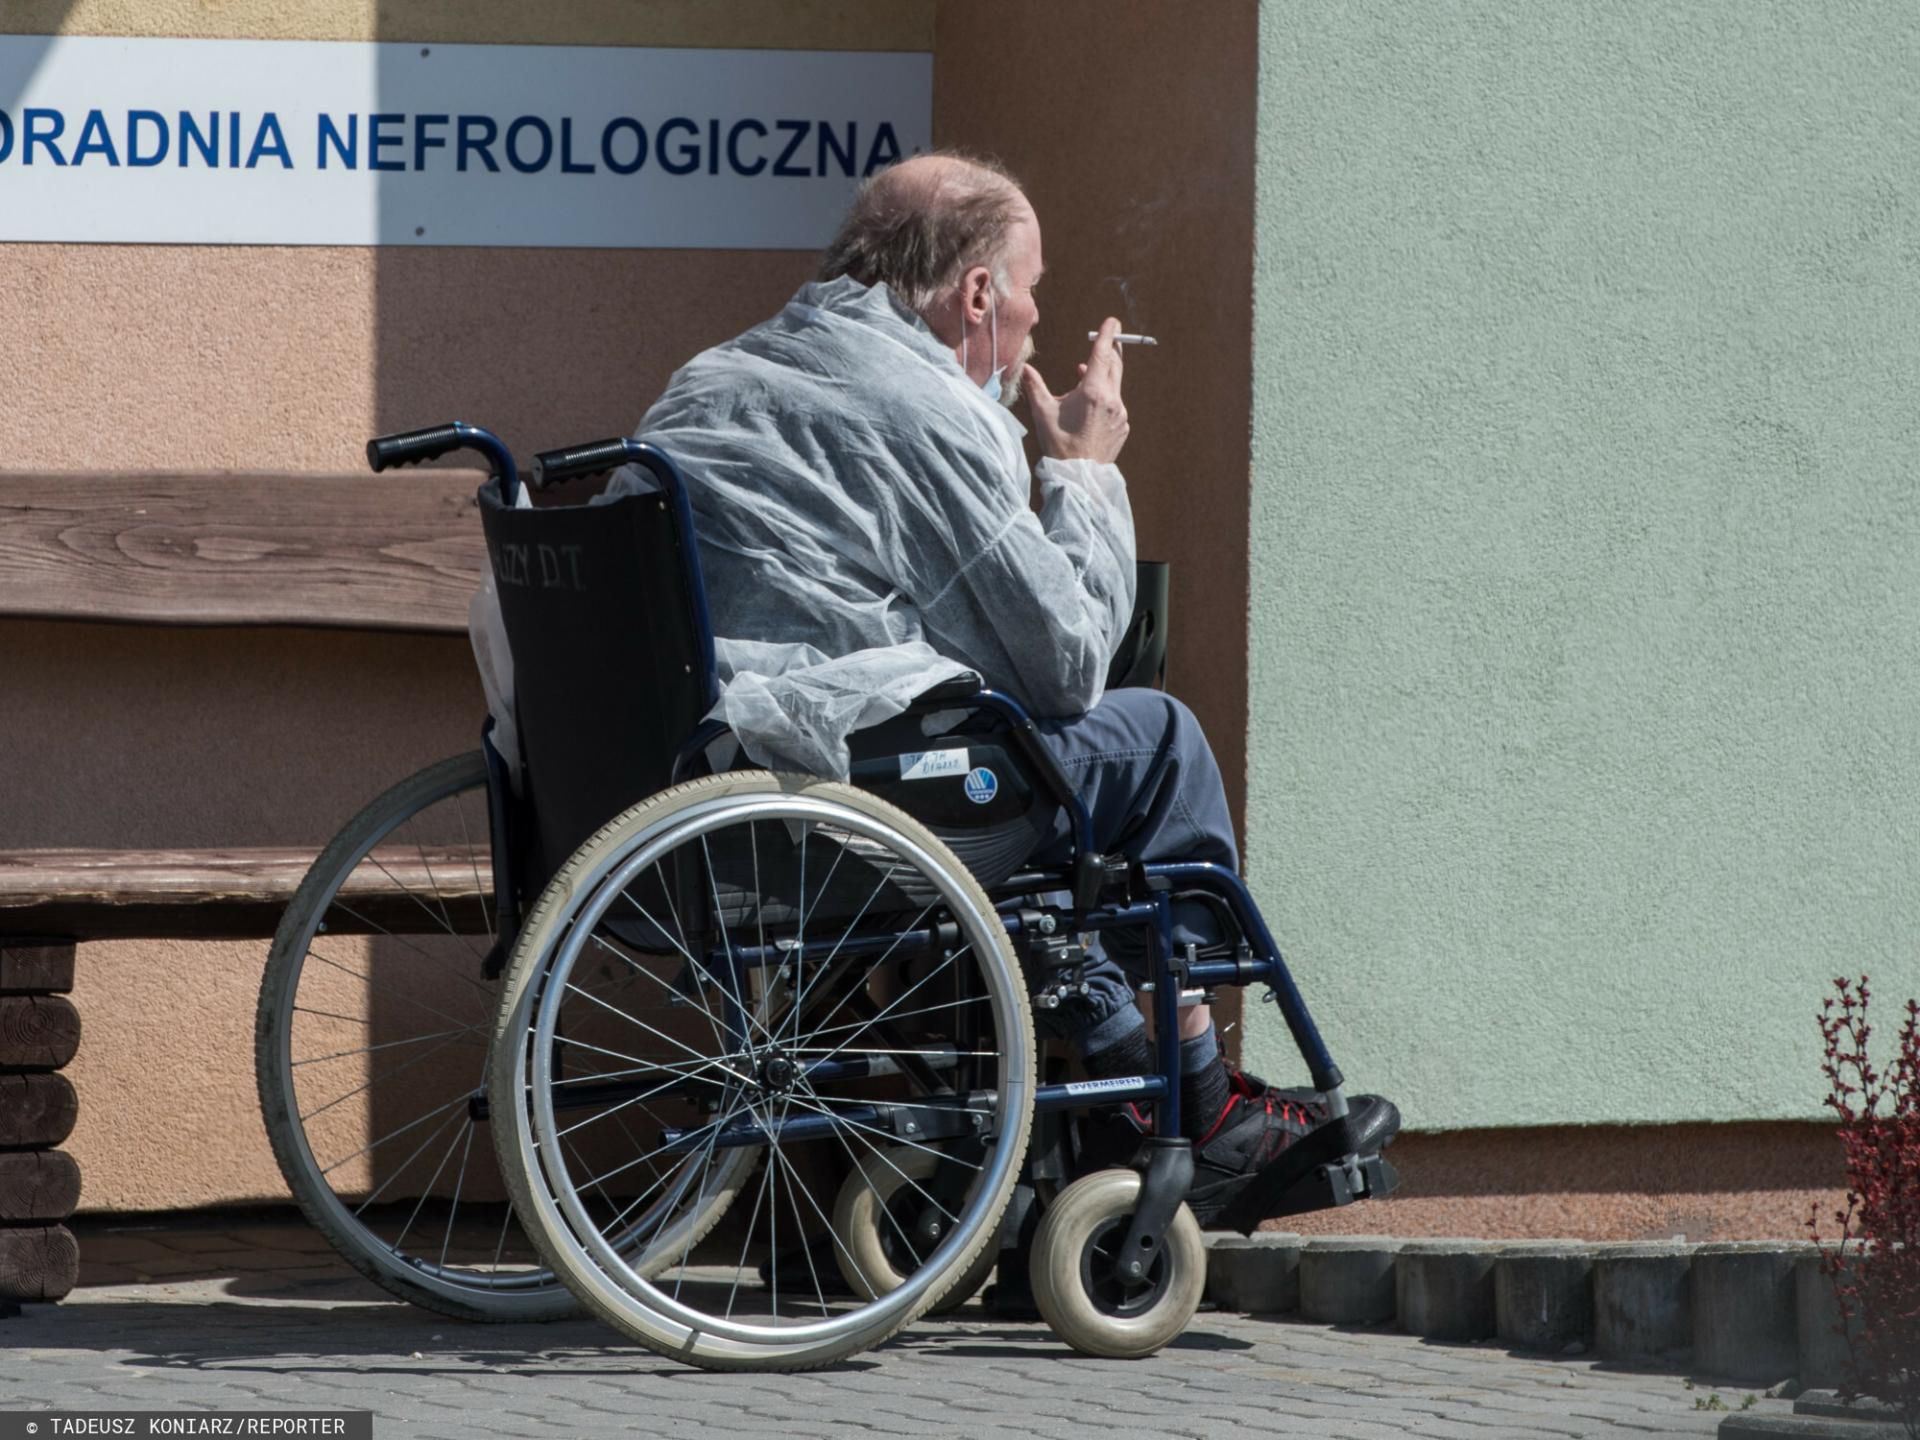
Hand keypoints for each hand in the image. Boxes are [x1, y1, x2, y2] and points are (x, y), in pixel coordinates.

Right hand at [1024, 317, 1129, 463]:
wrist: (1079, 477)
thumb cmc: (1059, 445)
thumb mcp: (1043, 413)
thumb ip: (1035, 386)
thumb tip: (1024, 368)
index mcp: (1093, 391)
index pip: (1103, 354)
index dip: (1107, 335)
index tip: (1112, 321)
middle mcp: (1112, 399)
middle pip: (1115, 365)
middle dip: (1110, 350)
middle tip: (1108, 339)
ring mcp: (1121, 414)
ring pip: (1114, 386)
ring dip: (1102, 377)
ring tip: (1082, 378)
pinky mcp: (1123, 426)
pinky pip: (1116, 404)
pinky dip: (1105, 398)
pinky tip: (1089, 407)